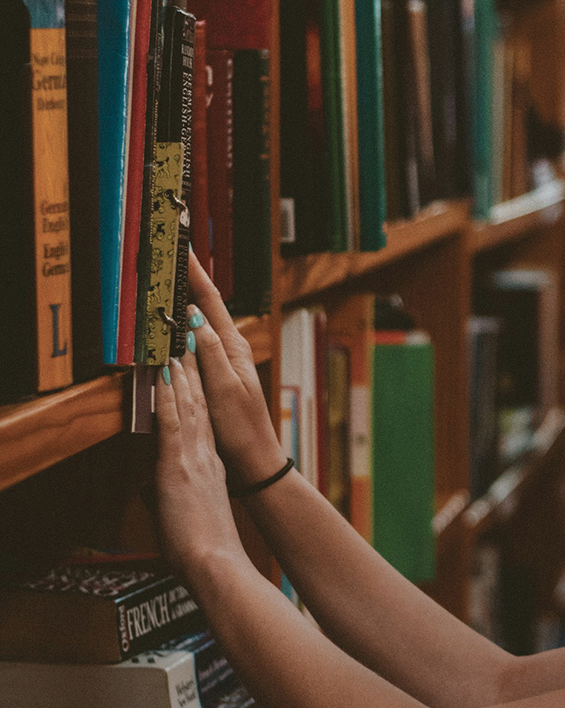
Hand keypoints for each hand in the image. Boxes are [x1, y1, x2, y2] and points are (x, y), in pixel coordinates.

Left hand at [154, 351, 246, 581]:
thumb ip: (166, 497)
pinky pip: (173, 421)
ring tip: (179, 345)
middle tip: (189, 341)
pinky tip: (167, 374)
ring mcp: (193, 457)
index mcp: (209, 468)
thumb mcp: (183, 515)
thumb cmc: (203, 550)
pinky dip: (170, 395)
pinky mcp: (178, 464)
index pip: (201, 422)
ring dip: (183, 373)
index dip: (196, 393)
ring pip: (188, 405)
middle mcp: (205, 456)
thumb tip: (150, 491)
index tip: (191, 369)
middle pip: (199, 405)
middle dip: (193, 371)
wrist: (214, 562)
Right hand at [184, 250, 285, 485]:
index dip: (195, 273)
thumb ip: (210, 353)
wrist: (254, 459)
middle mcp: (230, 348)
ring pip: (199, 322)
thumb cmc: (241, 427)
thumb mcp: (224, 388)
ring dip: (185, 299)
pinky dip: (183, 326)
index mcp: (234, 346)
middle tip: (169, 254)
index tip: (182, 248)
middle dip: (188, 278)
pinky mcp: (215, 374)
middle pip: (205, 306)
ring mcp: (224, 360)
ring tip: (167, 277)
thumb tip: (194, 318)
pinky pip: (195, 342)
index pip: (210, 302)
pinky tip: (172, 323)